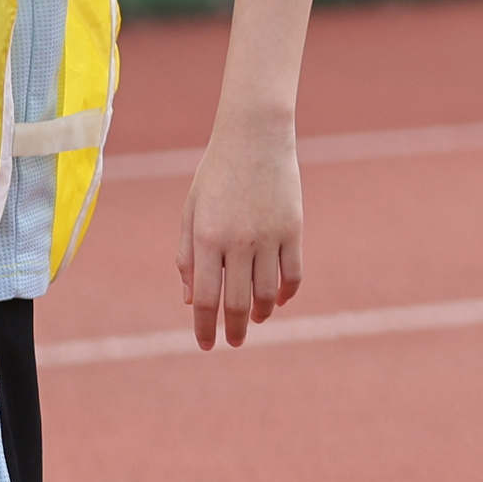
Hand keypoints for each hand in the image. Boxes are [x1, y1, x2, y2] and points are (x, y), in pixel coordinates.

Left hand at [179, 117, 303, 349]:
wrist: (255, 136)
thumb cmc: (216, 174)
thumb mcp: (191, 212)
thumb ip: (188, 257)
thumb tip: (191, 301)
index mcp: (207, 238)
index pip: (205, 299)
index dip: (205, 328)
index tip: (207, 345)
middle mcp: (239, 242)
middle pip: (237, 303)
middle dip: (234, 330)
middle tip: (233, 341)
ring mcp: (270, 237)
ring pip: (268, 293)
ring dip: (261, 313)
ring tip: (255, 319)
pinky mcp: (294, 229)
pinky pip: (294, 273)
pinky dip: (287, 293)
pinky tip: (278, 300)